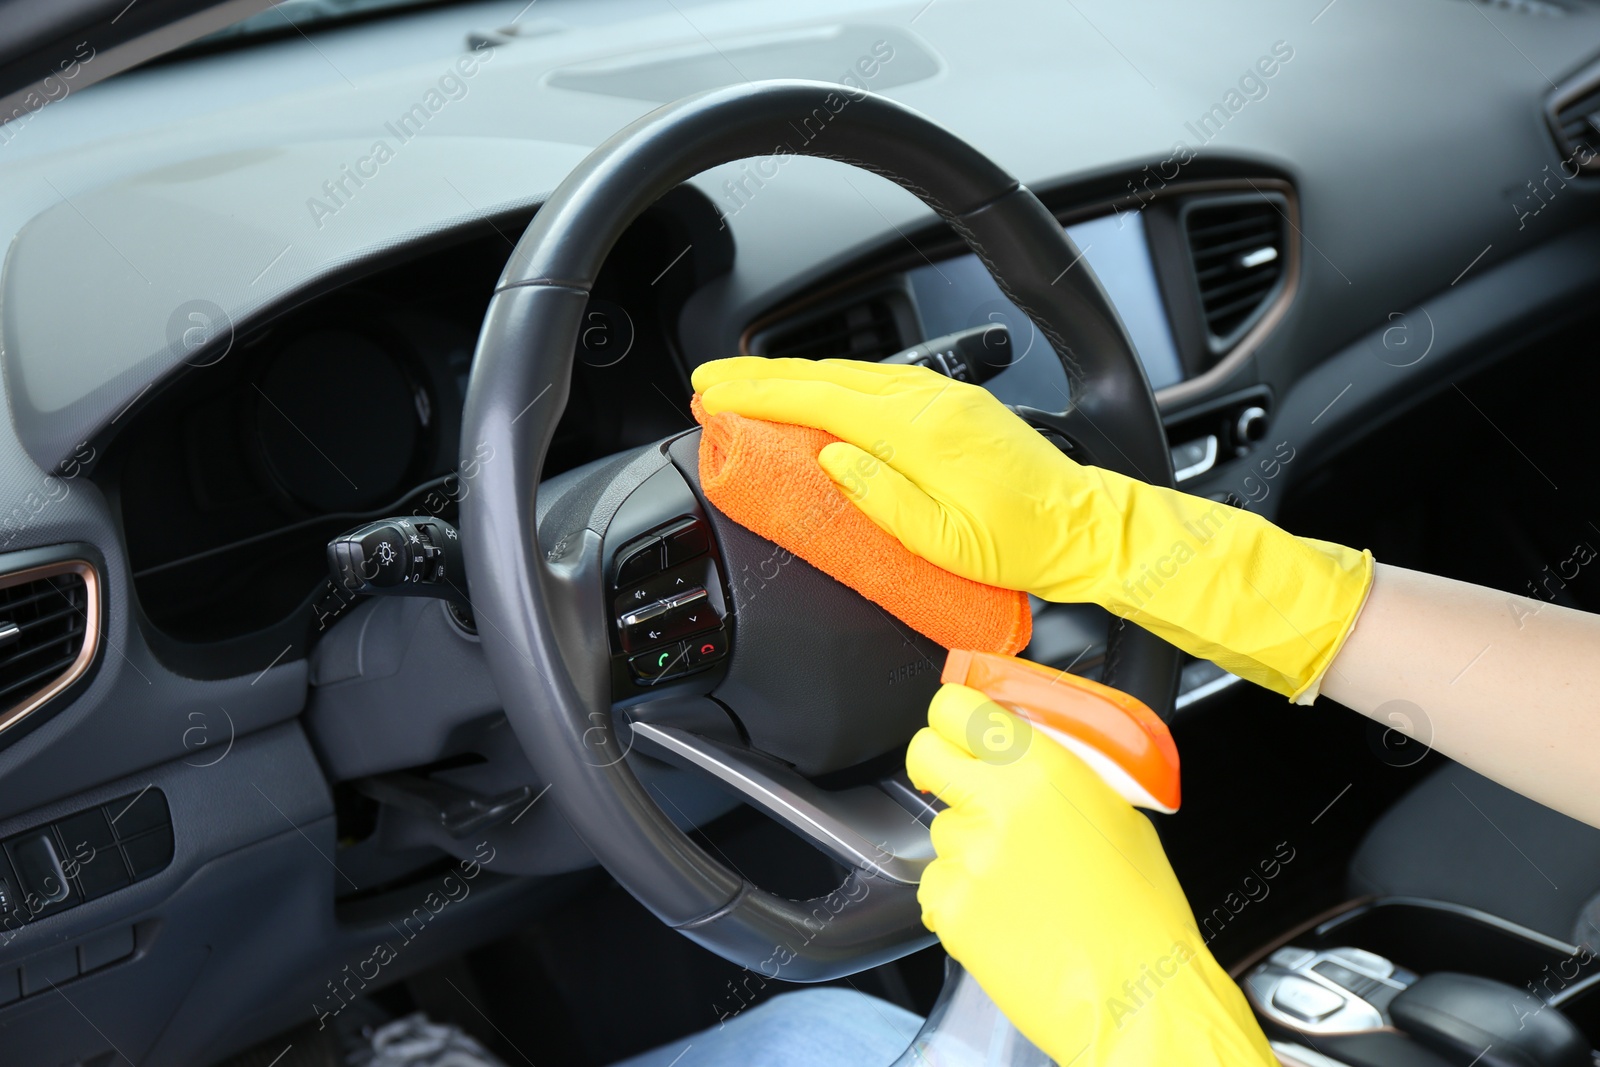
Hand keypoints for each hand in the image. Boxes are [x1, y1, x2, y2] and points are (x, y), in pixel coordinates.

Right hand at [693, 356, 1372, 700]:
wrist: (1084, 527)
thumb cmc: (1022, 544)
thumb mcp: (946, 543)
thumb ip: (884, 500)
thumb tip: (830, 459)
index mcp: (922, 433)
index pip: (821, 401)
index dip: (760, 394)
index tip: (715, 394)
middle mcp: (930, 402)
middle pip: (827, 377)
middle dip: (762, 378)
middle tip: (710, 386)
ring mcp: (943, 397)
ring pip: (851, 374)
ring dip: (793, 379)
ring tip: (746, 388)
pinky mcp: (953, 405)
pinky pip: (876, 382)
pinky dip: (832, 384)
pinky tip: (813, 395)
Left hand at [906, 683, 1276, 1065]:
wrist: (1137, 993)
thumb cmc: (1139, 909)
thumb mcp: (1115, 809)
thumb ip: (1056, 765)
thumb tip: (1019, 742)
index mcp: (1039, 768)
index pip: (955, 707)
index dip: (954, 718)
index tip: (961, 731)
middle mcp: (995, 804)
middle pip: (924, 753)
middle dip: (940, 767)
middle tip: (967, 788)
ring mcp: (966, 857)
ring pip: (939, 828)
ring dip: (966, 846)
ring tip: (1019, 880)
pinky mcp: (949, 906)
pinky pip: (936, 884)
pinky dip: (961, 897)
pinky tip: (1006, 913)